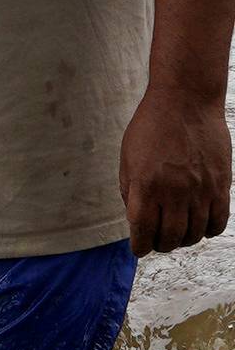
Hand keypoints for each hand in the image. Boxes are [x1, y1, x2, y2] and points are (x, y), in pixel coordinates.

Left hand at [119, 83, 231, 254]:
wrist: (186, 101)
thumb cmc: (152, 127)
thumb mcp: (127, 159)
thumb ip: (131, 191)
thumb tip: (137, 219)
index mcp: (145, 186)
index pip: (143, 231)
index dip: (140, 246)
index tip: (139, 248)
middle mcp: (173, 192)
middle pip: (170, 237)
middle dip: (161, 245)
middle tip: (158, 240)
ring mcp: (200, 190)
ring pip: (195, 234)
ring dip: (184, 239)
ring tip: (178, 232)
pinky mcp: (221, 185)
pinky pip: (218, 221)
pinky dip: (209, 230)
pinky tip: (200, 224)